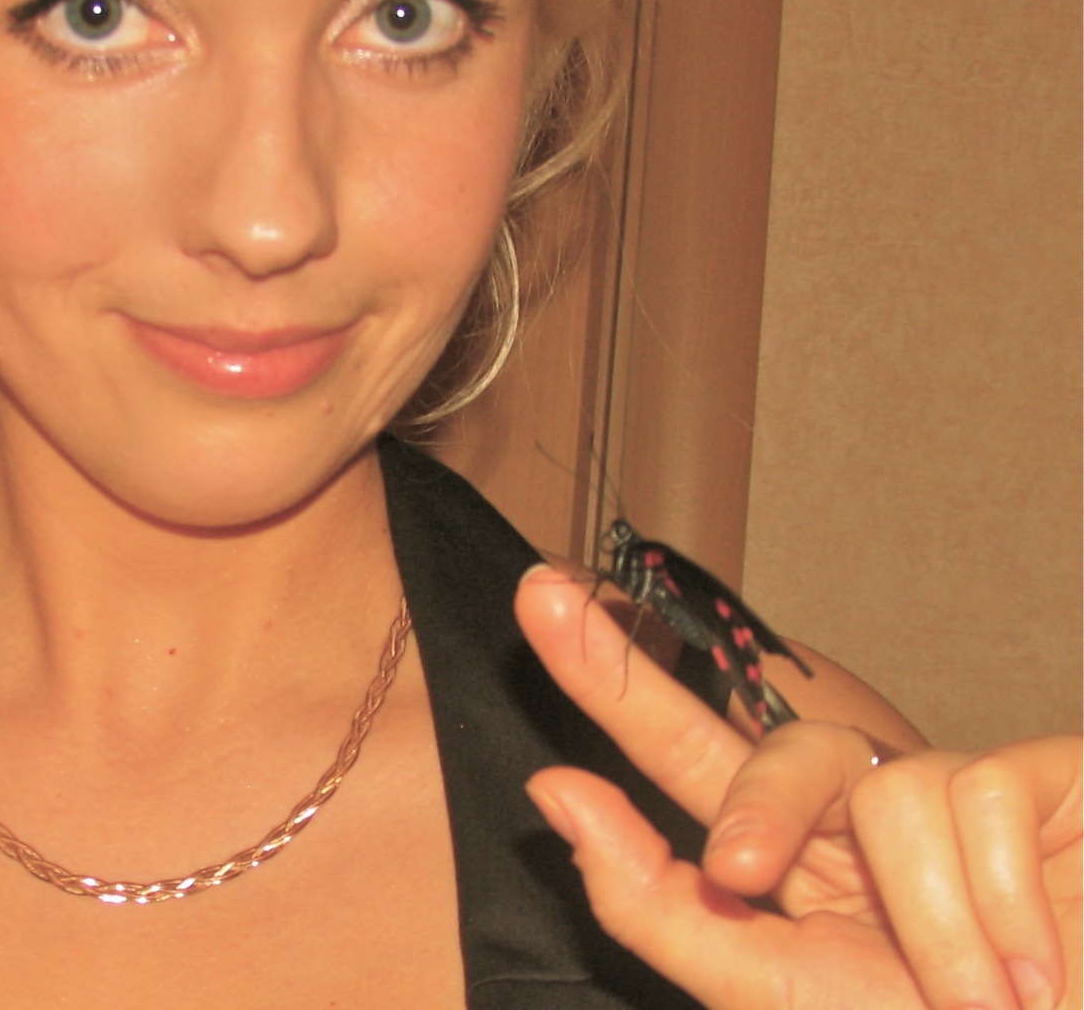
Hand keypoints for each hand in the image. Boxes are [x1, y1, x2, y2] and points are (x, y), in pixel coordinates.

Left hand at [514, 565, 1082, 1009]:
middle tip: (555, 630)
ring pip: (864, 783)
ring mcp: (944, 789)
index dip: (613, 681)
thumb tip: (556, 795)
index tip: (539, 601)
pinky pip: (966, 797)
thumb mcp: (786, 994)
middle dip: (635, 682)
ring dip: (922, 923)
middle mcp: (858, 818)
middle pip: (748, 728)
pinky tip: (1042, 966)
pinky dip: (996, 909)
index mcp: (795, 870)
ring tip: (982, 1000)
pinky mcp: (1032, 772)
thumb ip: (667, 911)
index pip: (683, 762)